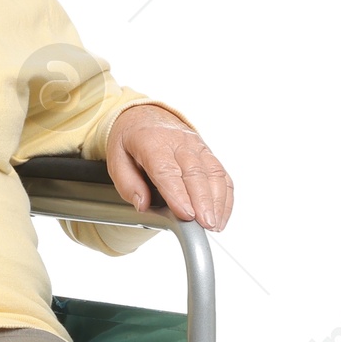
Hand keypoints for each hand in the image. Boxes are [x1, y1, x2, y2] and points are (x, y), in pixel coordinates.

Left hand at [105, 104, 232, 230]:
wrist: (146, 116)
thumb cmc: (130, 140)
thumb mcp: (115, 158)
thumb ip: (126, 183)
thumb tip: (142, 205)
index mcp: (152, 141)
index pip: (167, 170)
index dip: (178, 194)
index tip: (186, 215)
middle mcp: (179, 141)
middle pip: (195, 172)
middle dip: (202, 201)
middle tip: (205, 225)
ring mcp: (197, 146)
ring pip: (213, 172)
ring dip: (217, 201)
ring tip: (214, 225)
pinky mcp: (208, 153)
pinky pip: (222, 174)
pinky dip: (224, 197)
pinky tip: (221, 216)